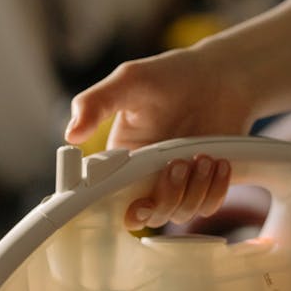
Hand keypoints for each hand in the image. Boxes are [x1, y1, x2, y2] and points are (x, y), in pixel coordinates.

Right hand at [64, 45, 252, 227]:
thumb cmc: (170, 76)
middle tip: (177, 163)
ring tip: (203, 157)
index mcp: (120, 158)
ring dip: (193, 191)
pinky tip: (219, 163)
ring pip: (179, 213)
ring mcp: (176, 184)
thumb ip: (97, 103)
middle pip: (148, 214)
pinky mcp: (205, 185)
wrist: (220, 76)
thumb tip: (71, 135)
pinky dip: (215, 190)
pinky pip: (207, 206)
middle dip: (164, 196)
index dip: (115, 207)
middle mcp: (146, 176)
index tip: (132, 199)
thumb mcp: (129, 82)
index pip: (106, 197)